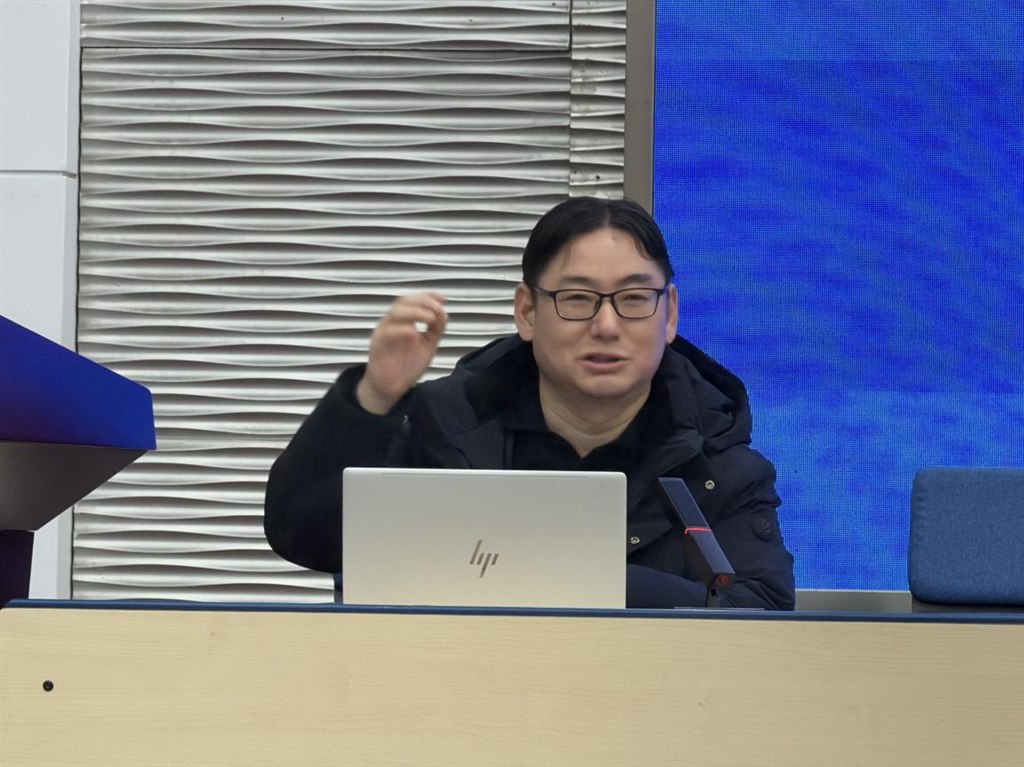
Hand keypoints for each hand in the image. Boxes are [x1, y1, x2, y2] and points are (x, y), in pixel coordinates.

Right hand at [356, 292, 447, 414]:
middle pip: (404, 301)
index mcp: (403, 321)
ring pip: (396, 312)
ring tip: (430, 318)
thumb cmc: (407, 365)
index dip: (428, 296)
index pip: (413, 300)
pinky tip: (415, 333)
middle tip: (438, 309)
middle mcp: (392, 322)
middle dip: (423, 301)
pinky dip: (403, 329)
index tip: (443, 298)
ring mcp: (384, 331)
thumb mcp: (428, 344)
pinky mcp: (378, 344)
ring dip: (415, 312)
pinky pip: (388, 331)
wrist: (392, 388)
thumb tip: (442, 312)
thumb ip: (435, 329)